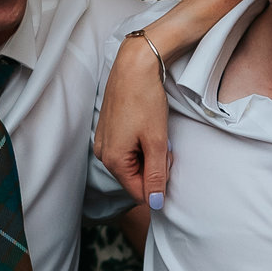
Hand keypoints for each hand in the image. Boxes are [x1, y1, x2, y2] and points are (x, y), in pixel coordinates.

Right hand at [95, 33, 172, 209]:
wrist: (134, 67)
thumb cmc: (145, 100)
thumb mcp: (157, 142)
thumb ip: (157, 175)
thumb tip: (156, 203)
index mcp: (113, 160)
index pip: (139, 192)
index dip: (159, 183)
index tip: (168, 161)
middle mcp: (103, 154)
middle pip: (135, 178)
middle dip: (154, 167)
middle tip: (165, 146)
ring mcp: (104, 141)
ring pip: (133, 163)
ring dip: (149, 155)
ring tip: (156, 134)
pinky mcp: (108, 131)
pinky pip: (128, 150)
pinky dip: (142, 144)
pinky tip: (148, 128)